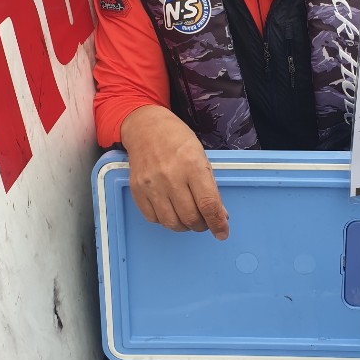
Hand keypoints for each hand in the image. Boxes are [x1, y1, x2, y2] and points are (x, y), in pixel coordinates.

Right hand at [120, 106, 228, 239]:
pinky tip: (170, 209)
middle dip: (201, 225)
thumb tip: (219, 214)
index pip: (208, 204)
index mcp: (192, 165)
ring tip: (187, 217)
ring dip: (184, 226)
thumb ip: (209, 187)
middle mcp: (171, 176)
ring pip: (171, 222)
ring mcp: (151, 184)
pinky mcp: (137, 190)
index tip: (222, 232)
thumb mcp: (201, 157)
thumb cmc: (177, 139)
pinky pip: (153, 218)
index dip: (217, 223)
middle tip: (203, 221)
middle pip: (190, 217)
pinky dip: (165, 220)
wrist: (146, 127)